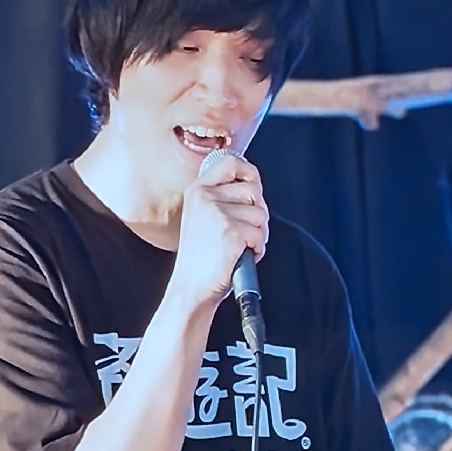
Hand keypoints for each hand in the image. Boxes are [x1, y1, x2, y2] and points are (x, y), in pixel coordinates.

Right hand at [167, 153, 267, 311]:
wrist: (191, 288)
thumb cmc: (202, 257)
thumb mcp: (203, 217)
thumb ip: (222, 197)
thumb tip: (253, 184)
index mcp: (197, 190)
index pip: (230, 162)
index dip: (248, 172)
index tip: (252, 187)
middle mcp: (205, 197)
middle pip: (253, 190)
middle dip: (256, 212)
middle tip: (243, 231)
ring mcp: (218, 214)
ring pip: (260, 214)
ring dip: (257, 234)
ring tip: (237, 247)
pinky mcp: (231, 232)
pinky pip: (260, 234)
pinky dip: (257, 249)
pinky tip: (240, 256)